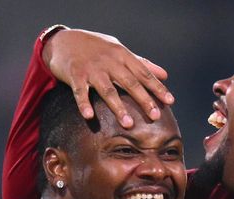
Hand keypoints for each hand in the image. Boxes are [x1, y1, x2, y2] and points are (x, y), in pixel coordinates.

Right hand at [43, 29, 174, 127]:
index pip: (143, 73)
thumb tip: (164, 75)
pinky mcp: (75, 74)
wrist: (64, 40)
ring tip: (128, 124)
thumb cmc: (96, 47)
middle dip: (143, 99)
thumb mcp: (119, 51)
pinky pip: (80, 91)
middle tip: (155, 116)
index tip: (170, 101)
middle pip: (130, 82)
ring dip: (118, 107)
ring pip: (108, 90)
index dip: (157, 87)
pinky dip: (84, 103)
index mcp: (122, 55)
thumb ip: (142, 63)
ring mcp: (92, 68)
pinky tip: (89, 116)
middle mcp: (109, 61)